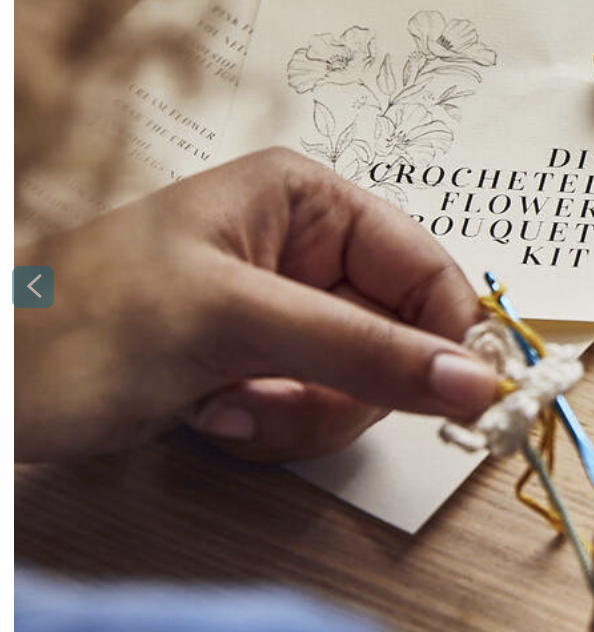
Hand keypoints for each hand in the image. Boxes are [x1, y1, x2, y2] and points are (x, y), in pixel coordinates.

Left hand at [15, 148, 498, 462]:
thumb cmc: (79, 325)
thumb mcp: (233, 324)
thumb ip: (365, 351)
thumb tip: (476, 380)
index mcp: (305, 201)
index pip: (427, 269)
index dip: (449, 335)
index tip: (468, 399)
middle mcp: (304, 252)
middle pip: (399, 338)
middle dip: (341, 385)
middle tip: (275, 396)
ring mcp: (282, 315)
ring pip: (361, 388)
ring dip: (297, 414)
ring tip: (220, 402)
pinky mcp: (259, 368)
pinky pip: (315, 414)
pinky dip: (268, 429)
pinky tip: (204, 413)